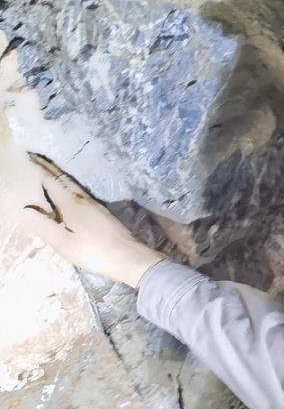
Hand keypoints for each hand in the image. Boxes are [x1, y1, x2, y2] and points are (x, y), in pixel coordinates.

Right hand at [1, 49, 164, 287]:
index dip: (36, 161)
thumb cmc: (103, 254)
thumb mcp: (67, 242)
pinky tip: (70, 187)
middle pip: (63, 175)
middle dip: (47, 159)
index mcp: (76, 200)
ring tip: (45, 159)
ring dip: (59, 171)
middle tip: (31, 143)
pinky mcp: (108, 214)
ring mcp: (99, 205)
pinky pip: (82, 192)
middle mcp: (88, 197)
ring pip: (74, 182)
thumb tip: (19, 205)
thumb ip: (43, 224)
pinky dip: (69, 184)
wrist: (139, 265)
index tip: (24, 144)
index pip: (50, 175)